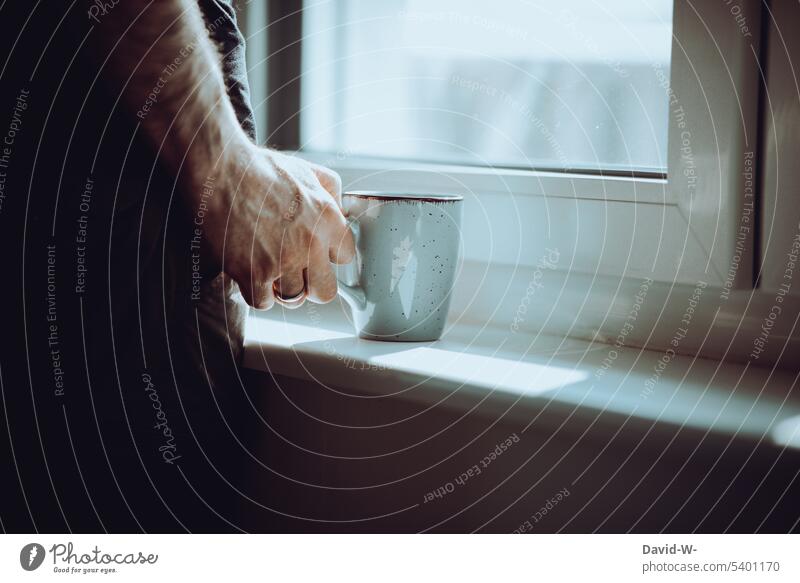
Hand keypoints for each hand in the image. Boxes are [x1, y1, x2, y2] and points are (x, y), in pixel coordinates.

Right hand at [198, 140, 354, 309]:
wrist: (219, 169)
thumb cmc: (259, 168)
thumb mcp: (307, 170)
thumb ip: (331, 191)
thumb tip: (341, 211)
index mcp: (327, 218)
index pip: (346, 257)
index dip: (328, 257)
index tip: (315, 254)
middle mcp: (310, 243)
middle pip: (325, 291)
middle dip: (311, 285)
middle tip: (295, 273)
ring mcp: (283, 261)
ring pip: (293, 298)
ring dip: (279, 287)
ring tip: (267, 267)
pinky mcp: (254, 273)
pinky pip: (262, 302)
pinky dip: (254, 292)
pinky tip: (248, 272)